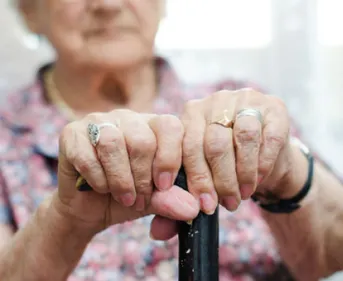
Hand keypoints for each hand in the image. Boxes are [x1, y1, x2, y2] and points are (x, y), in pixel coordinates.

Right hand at [54, 109, 199, 239]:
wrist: (89, 210)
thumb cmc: (129, 198)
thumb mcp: (155, 201)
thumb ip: (172, 200)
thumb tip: (192, 210)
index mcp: (155, 126)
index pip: (171, 126)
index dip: (169, 158)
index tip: (164, 186)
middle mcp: (129, 118)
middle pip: (142, 139)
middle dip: (142, 177)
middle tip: (139, 199)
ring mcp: (99, 121)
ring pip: (113, 143)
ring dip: (120, 179)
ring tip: (124, 197)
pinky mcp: (71, 133)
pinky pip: (87, 155)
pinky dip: (98, 179)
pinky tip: (101, 188)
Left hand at [181, 88, 293, 213]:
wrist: (265, 155)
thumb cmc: (227, 167)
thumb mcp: (202, 180)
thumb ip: (179, 201)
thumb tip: (158, 232)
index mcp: (192, 113)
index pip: (188, 143)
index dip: (194, 177)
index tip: (201, 205)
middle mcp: (217, 101)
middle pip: (215, 142)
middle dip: (219, 180)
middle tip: (224, 205)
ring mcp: (248, 100)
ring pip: (244, 136)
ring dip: (243, 173)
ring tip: (242, 195)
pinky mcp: (275, 108)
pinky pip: (269, 138)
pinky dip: (262, 164)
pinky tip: (257, 180)